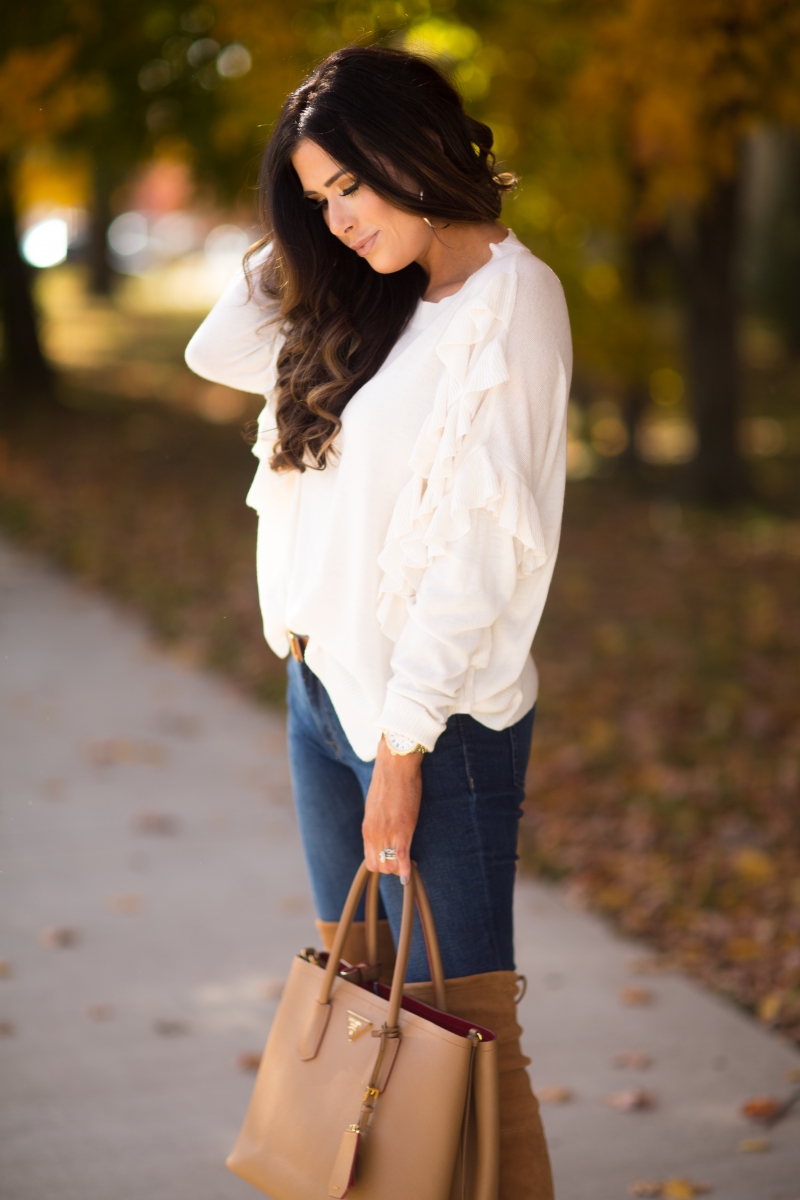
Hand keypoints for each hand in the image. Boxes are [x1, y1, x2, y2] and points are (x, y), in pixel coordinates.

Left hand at [362, 737, 422, 883]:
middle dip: (392, 870)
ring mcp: (387, 832)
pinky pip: (402, 857)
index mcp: (367, 829)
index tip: (393, 863)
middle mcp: (374, 834)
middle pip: (379, 867)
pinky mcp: (403, 828)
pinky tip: (410, 874)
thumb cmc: (388, 782)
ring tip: (410, 864)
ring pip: (390, 865)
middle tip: (403, 864)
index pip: (370, 861)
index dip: (382, 867)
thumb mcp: (375, 806)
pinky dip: (407, 869)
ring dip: (400, 869)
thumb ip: (376, 822)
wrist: (395, 766)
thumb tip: (382, 830)